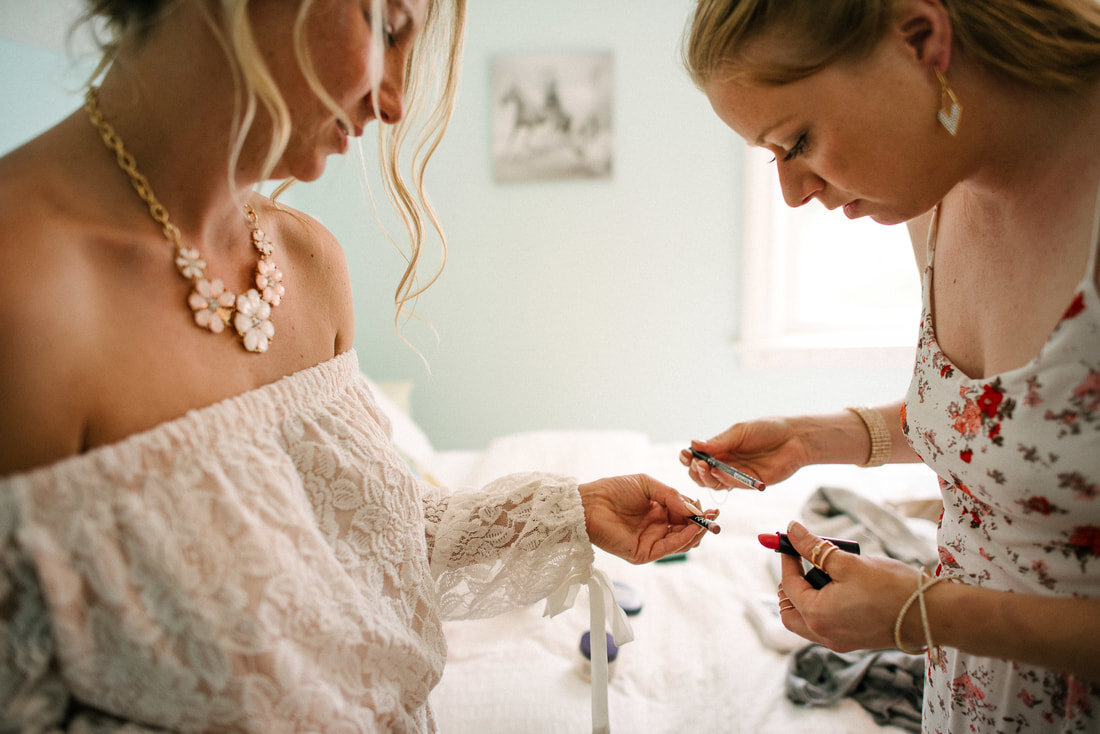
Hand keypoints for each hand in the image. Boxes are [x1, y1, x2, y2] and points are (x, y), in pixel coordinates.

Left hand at [578, 474, 718, 563]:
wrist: (589, 503)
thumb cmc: (614, 490)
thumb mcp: (648, 485)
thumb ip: (672, 495)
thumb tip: (693, 508)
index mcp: (658, 512)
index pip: (685, 515)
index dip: (698, 512)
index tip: (710, 508)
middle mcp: (656, 528)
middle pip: (687, 531)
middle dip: (702, 524)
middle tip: (713, 516)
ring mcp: (651, 542)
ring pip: (681, 542)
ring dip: (696, 532)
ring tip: (705, 521)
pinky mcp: (643, 553)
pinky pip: (669, 548)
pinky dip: (683, 539)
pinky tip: (692, 528)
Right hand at [680, 417, 808, 489]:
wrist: (794, 438)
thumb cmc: (767, 430)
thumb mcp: (740, 432)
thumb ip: (719, 441)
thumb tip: (694, 443)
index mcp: (721, 448)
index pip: (699, 456)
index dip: (689, 457)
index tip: (684, 454)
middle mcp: (726, 463)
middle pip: (702, 474)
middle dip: (695, 470)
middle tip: (695, 463)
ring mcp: (737, 475)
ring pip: (714, 483)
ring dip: (706, 477)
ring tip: (704, 467)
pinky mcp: (750, 484)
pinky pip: (732, 485)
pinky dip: (723, 480)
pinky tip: (719, 472)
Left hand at [776, 521, 920, 651]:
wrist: (931, 614)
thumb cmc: (892, 587)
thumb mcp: (848, 562)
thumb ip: (815, 548)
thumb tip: (792, 530)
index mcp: (817, 616)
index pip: (789, 585)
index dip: (788, 560)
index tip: (792, 542)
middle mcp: (824, 635)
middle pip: (790, 611)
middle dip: (791, 585)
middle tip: (802, 561)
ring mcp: (839, 642)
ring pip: (807, 621)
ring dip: (807, 597)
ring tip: (825, 572)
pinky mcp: (853, 642)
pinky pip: (826, 626)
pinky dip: (824, 607)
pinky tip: (840, 588)